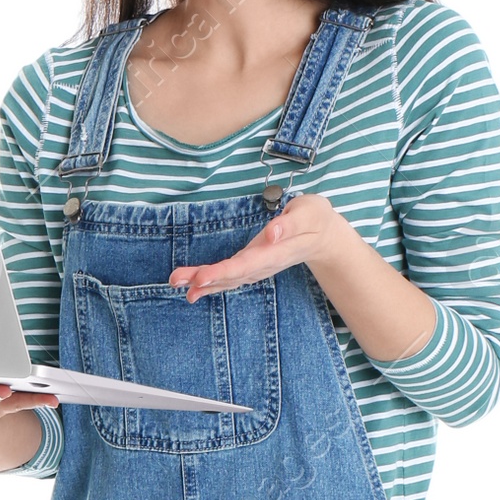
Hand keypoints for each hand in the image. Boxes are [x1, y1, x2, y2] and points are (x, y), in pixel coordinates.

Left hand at [168, 191, 350, 300]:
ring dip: (201, 282)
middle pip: (232, 275)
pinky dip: (210, 282)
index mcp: (276, 252)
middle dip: (205, 279)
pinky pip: (229, 277)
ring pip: (228, 278)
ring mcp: (257, 267)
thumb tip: (272, 232)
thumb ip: (291, 223)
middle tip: (178, 280)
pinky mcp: (252, 265)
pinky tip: (191, 286)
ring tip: (176, 282)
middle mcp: (264, 264)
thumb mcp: (309, 213)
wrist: (323, 236)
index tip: (202, 277)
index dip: (224, 271)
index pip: (247, 264)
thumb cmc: (315, 219)